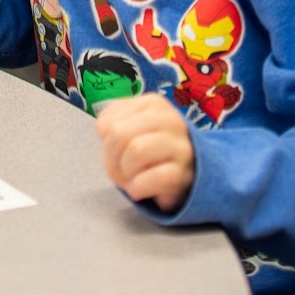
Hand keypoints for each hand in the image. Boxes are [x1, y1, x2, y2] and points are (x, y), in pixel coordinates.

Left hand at [95, 93, 195, 211]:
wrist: (189, 177)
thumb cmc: (151, 151)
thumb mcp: (131, 128)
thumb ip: (113, 123)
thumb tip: (105, 130)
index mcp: (154, 104)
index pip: (108, 122)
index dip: (105, 142)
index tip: (117, 152)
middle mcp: (172, 120)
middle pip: (119, 134)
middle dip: (111, 159)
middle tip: (120, 171)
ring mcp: (182, 147)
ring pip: (136, 151)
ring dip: (125, 173)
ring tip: (131, 179)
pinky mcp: (185, 174)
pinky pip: (154, 178)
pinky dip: (138, 188)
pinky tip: (140, 190)